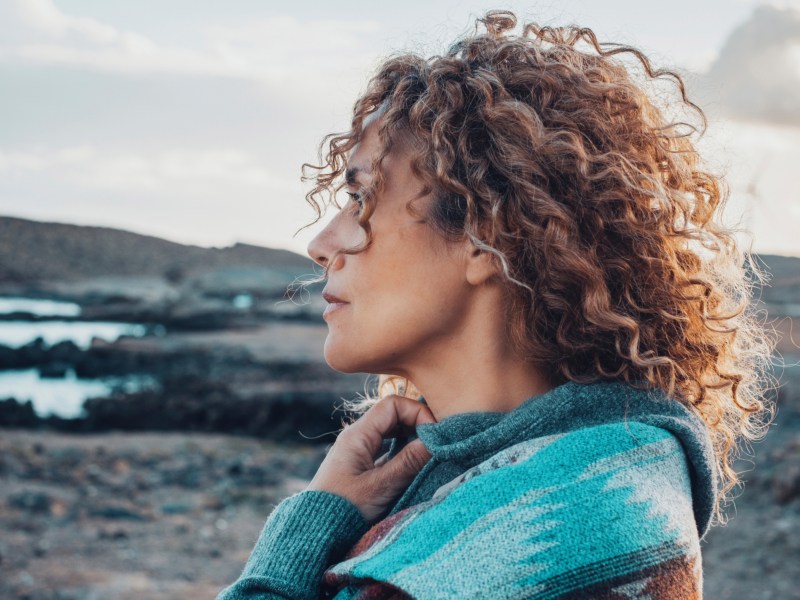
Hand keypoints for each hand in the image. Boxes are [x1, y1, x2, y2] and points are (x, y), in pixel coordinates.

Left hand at [306, 394, 435, 522]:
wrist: (314, 532)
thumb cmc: (343, 510)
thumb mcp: (380, 487)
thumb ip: (409, 462)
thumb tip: (436, 441)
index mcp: (358, 435)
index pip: (393, 405)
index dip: (417, 413)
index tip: (434, 435)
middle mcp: (357, 437)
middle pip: (393, 415)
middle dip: (417, 424)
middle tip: (437, 443)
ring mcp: (358, 451)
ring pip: (391, 432)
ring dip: (411, 438)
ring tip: (429, 454)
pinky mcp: (361, 466)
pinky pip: (387, 448)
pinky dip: (403, 452)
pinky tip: (414, 465)